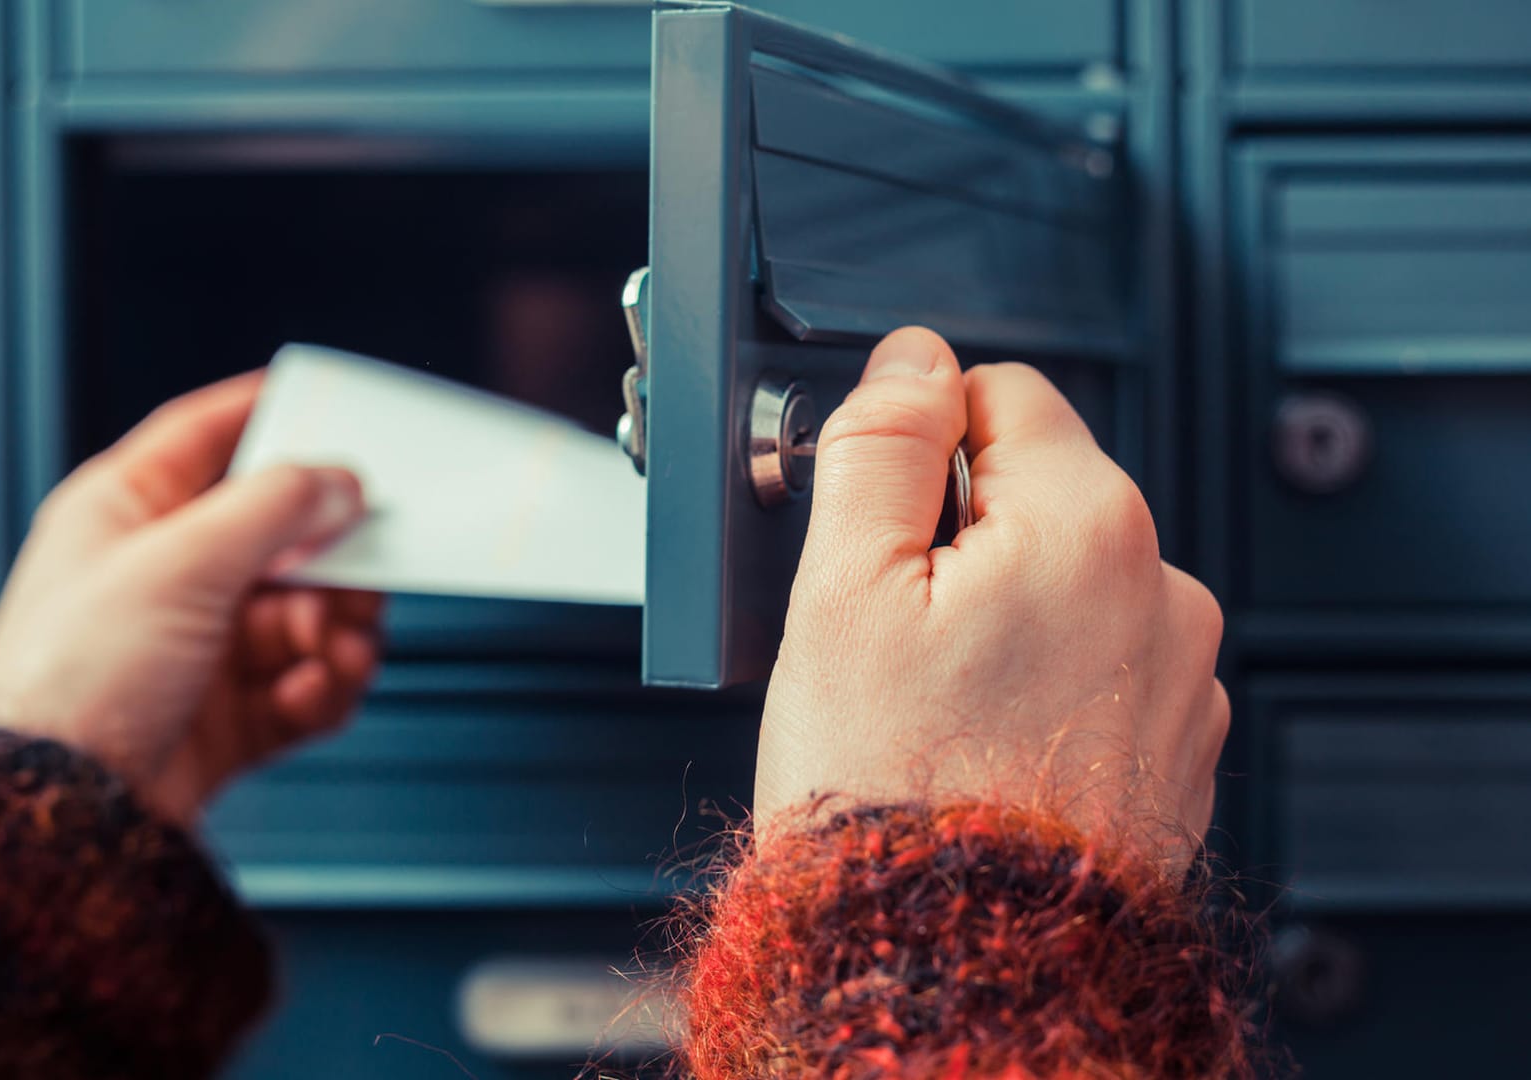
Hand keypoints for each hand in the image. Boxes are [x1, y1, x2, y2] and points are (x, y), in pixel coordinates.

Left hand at [0, 372, 384, 824]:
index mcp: (128, 514)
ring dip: (337, 631)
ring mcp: (202, 647)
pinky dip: (325, 688)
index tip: (329, 403)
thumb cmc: (70, 682)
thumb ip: (274, 508)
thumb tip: (338, 480)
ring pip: (308, 615)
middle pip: (283, 537)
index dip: (267, 412)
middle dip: (332, 560)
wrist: (63, 811)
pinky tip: (313, 690)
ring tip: (336, 648)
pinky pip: (308, 684)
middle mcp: (168, 576)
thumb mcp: (181, 562)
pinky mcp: (231, 713)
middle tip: (359, 572)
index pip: (207, 437)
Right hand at [756, 328, 1227, 869]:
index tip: (881, 520)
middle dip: (959, 536)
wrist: (959, 963)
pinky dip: (1046, 682)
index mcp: (1088, 525)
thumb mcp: (842, 591)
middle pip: (1038, 492)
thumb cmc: (893, 793)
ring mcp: (1181, 677)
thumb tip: (912, 360)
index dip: (919, 443)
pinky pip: (1102, 665)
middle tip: (893, 632)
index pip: (1003, 393)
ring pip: (1067, 583)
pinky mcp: (1177, 747)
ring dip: (1005, 612)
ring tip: (939, 701)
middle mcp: (1164, 590)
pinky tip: (986, 739)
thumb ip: (881, 444)